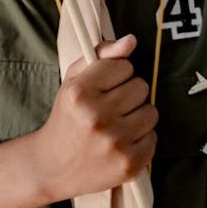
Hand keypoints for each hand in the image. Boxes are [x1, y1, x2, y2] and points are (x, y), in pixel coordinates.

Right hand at [36, 34, 157, 201]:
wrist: (53, 166)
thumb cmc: (67, 117)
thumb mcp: (74, 79)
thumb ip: (102, 53)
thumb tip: (131, 40)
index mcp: (80, 92)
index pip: (124, 66)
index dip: (116, 74)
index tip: (105, 86)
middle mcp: (97, 117)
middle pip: (141, 86)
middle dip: (128, 93)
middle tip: (111, 106)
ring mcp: (114, 143)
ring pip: (151, 111)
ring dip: (138, 115)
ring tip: (118, 123)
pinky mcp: (129, 164)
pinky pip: (153, 137)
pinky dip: (141, 138)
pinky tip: (123, 141)